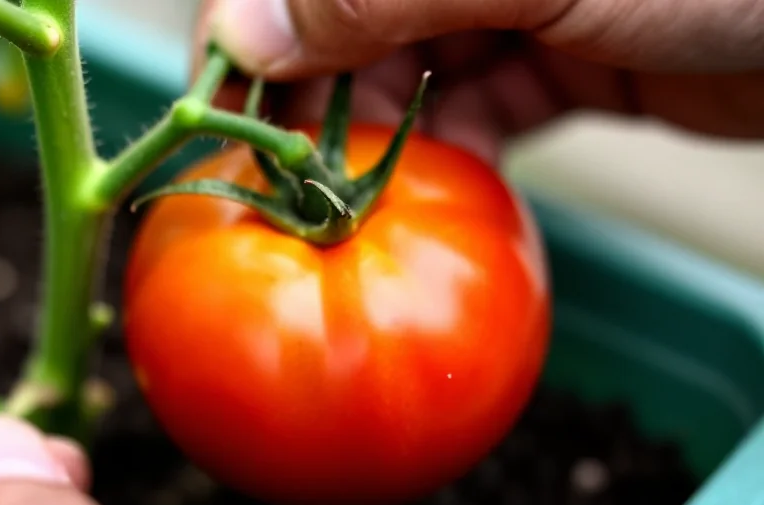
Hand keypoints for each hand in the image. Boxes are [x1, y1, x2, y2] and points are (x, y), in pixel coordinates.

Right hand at [193, 0, 763, 161]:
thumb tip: (241, 34)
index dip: (253, 31)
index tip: (222, 114)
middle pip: (352, 22)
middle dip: (318, 99)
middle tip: (296, 181)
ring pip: (412, 72)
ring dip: (385, 138)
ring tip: (363, 197)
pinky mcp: (568, 56)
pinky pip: (481, 108)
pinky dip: (457, 155)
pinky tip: (445, 192)